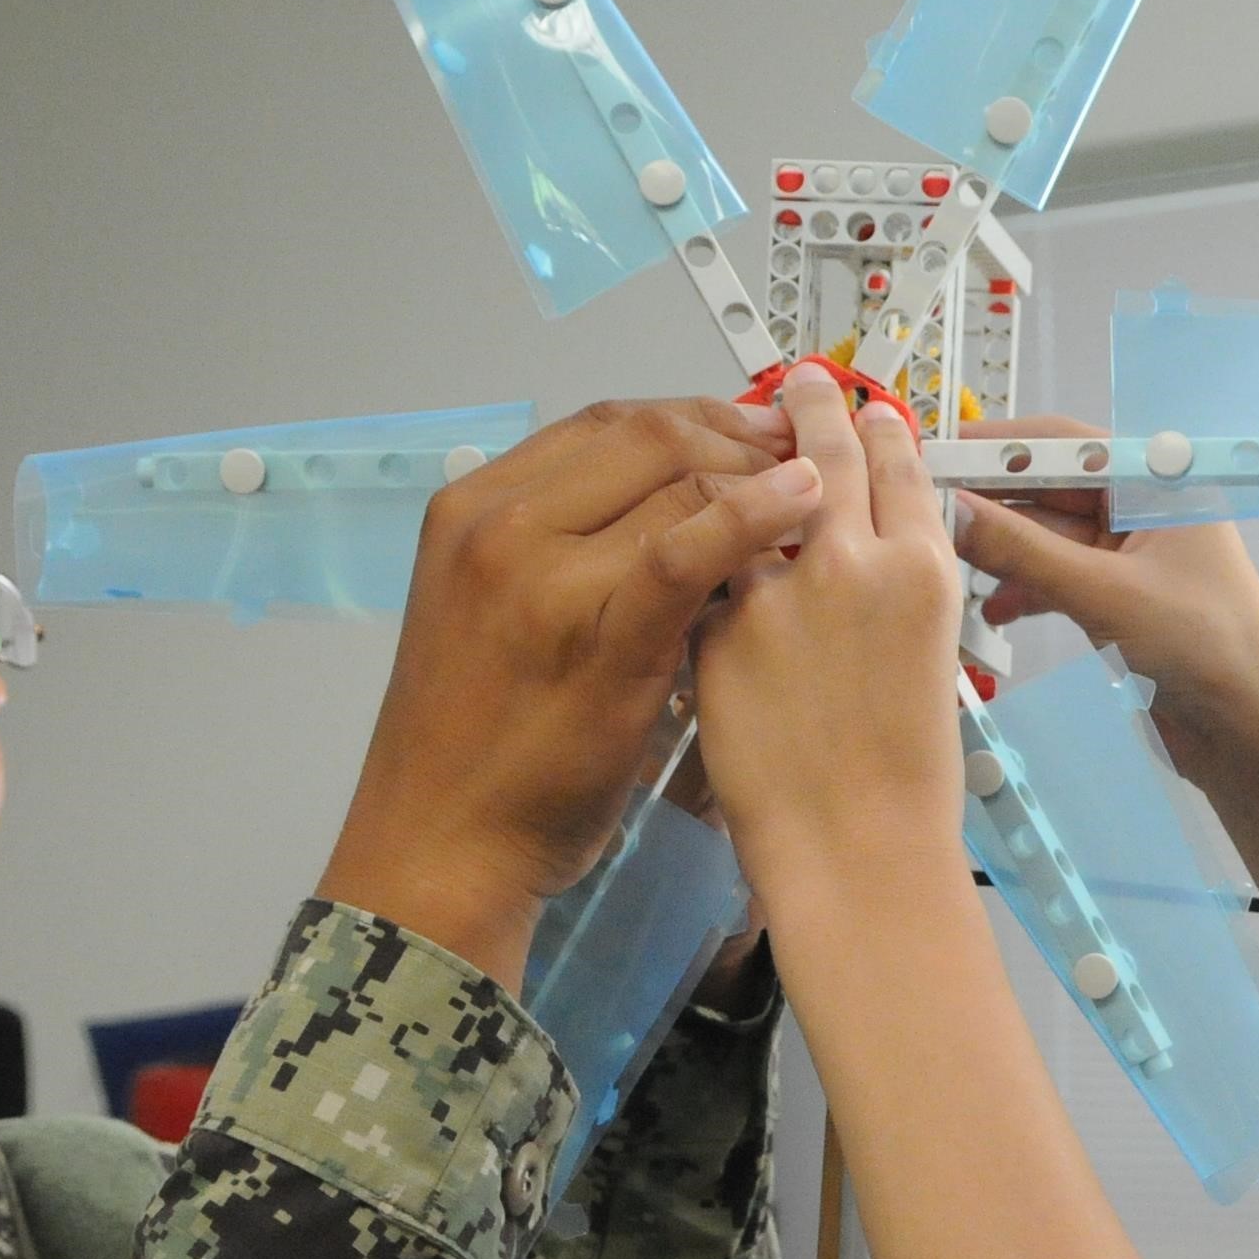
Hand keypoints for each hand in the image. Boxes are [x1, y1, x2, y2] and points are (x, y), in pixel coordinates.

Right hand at [319, 396, 813, 981]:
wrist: (443, 841)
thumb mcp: (499, 612)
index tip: (756, 431)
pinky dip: (751, 514)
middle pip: (646, 436)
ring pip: (675, 482)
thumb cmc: (480, 744)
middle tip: (799, 452)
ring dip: (757, 476)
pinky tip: (803, 504)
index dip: (695, 416)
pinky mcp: (599, 635)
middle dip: (736, 434)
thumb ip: (560, 550)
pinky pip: (686, 550)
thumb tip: (658, 506)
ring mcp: (544, 575)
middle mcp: (500, 524)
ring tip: (816, 492)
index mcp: (472, 508)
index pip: (604, 424)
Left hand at [697, 365, 968, 908]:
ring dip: (739, 452)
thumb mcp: (922, 666)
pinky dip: (693, 534)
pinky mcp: (716, 627)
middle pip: (827, 454)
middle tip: (802, 382)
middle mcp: (858, 563)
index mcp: (925, 573)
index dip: (880, 431)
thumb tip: (857, 558)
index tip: (867, 409)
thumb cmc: (907, 785)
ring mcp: (779, 591)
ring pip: (750, 492)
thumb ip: (888, 601)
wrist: (851, 850)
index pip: (901, 470)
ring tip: (735, 432)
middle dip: (812, 408)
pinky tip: (681, 524)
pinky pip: (700, 560)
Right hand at [950, 460, 1258, 797]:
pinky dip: (1024, 590)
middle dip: (993, 502)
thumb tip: (953, 508)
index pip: (1067, 442)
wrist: (1251, 736)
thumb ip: (1025, 551)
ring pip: (1048, 538)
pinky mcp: (1120, 603)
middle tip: (928, 512)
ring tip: (949, 564)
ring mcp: (1131, 559)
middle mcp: (1144, 510)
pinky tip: (991, 609)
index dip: (1002, 445)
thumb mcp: (1106, 595)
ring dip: (1003, 551)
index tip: (941, 451)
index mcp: (1158, 483)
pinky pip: (1058, 579)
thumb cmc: (1204, 650)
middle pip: (1051, 489)